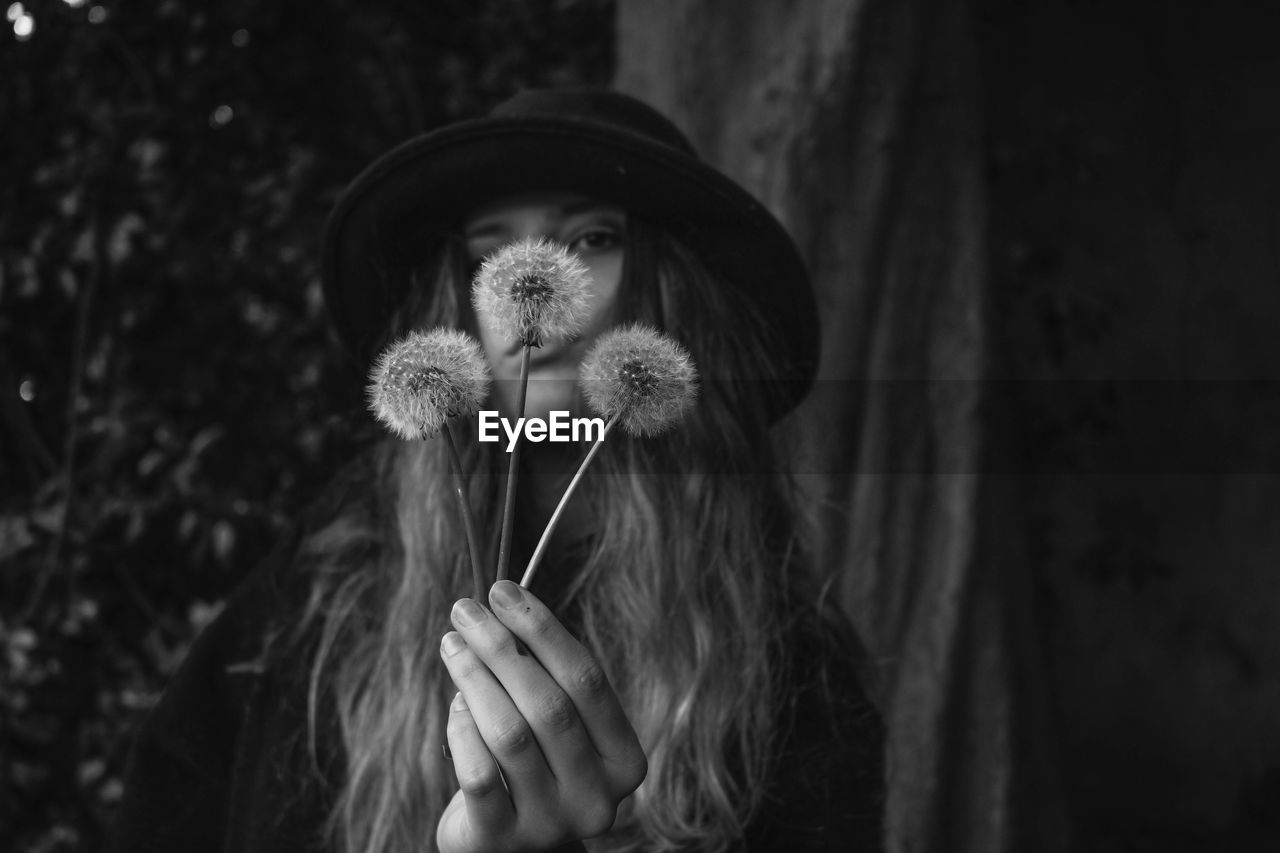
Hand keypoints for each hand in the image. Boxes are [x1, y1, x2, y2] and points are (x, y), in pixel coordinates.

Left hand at [436, 580, 647, 852]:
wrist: (514, 847)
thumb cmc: (539, 766)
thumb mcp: (559, 726)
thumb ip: (546, 677)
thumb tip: (502, 606)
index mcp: (625, 760)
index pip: (587, 679)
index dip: (542, 629)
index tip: (503, 590)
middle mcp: (598, 796)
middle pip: (549, 705)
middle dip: (502, 647)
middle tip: (466, 610)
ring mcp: (552, 823)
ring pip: (510, 734)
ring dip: (474, 678)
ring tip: (451, 644)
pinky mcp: (502, 840)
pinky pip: (478, 773)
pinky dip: (460, 729)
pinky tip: (453, 703)